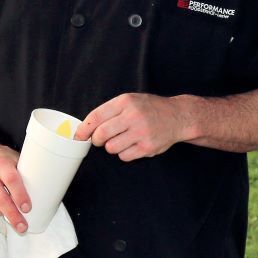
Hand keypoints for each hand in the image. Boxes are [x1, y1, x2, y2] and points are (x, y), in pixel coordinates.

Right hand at [0, 142, 29, 232]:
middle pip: (0, 199)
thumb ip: (24, 174)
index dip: (20, 195)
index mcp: (1, 164)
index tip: (27, 208)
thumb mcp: (13, 159)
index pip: (11, 180)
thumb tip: (40, 193)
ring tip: (11, 208)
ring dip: (5, 213)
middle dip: (13, 216)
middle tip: (22, 227)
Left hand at [76, 93, 191, 161]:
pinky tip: (133, 144)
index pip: (96, 117)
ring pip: (111, 148)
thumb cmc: (150, 109)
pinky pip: (124, 156)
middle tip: (100, 139)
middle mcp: (133, 116)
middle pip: (101, 135)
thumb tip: (86, 128)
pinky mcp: (147, 147)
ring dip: (112, 146)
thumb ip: (110, 111)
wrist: (178, 116)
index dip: (84, 129)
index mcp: (126, 102)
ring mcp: (141, 133)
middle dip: (96, 140)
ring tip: (123, 139)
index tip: (79, 136)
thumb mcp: (131, 101)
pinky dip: (125, 153)